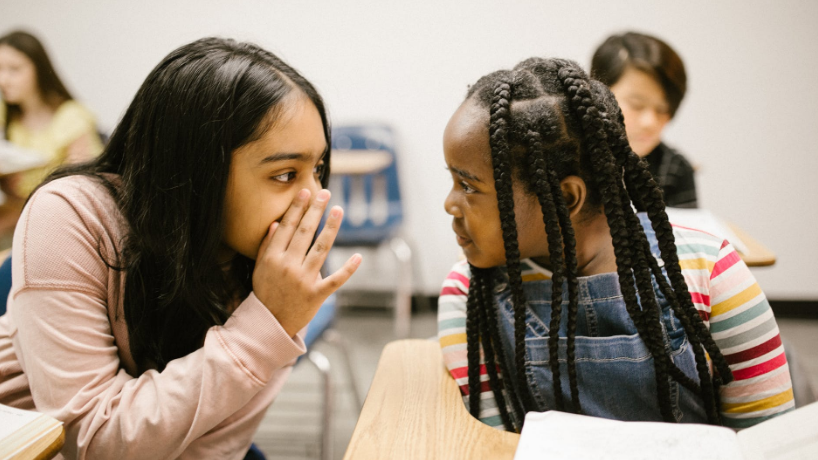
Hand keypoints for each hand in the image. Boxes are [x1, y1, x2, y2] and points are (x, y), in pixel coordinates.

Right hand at [252, 188, 360, 336]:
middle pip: (305, 233)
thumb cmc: (266, 292)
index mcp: (272, 258)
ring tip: (338, 210)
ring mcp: (303, 281)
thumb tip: (277, 223)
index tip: (305, 192)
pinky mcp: (316, 295)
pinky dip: (348, 269)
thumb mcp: (259, 268)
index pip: (287, 227)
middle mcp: (288, 266)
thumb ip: (267, 246)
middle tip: (325, 193)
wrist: (270, 324)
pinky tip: (357, 256)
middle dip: (315, 210)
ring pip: (321, 249)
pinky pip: (335, 280)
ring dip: (331, 228)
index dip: (297, 208)